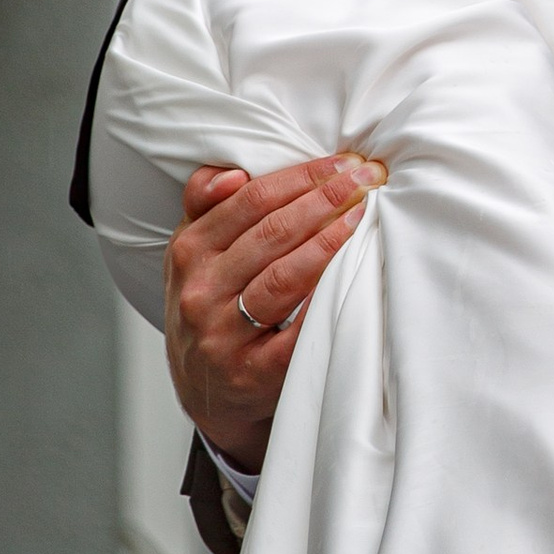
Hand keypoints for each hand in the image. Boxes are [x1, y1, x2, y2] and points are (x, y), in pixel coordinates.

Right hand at [164, 153, 384, 468]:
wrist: (206, 389)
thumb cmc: (210, 305)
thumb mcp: (193, 252)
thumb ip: (204, 203)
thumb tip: (233, 173)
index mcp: (188, 253)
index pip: (250, 201)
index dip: (301, 177)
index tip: (343, 164)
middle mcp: (201, 292)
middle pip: (271, 233)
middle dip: (325, 200)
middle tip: (366, 181)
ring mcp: (225, 335)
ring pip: (284, 278)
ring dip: (330, 242)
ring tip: (362, 217)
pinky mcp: (254, 373)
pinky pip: (298, 331)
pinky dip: (326, 299)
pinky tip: (353, 274)